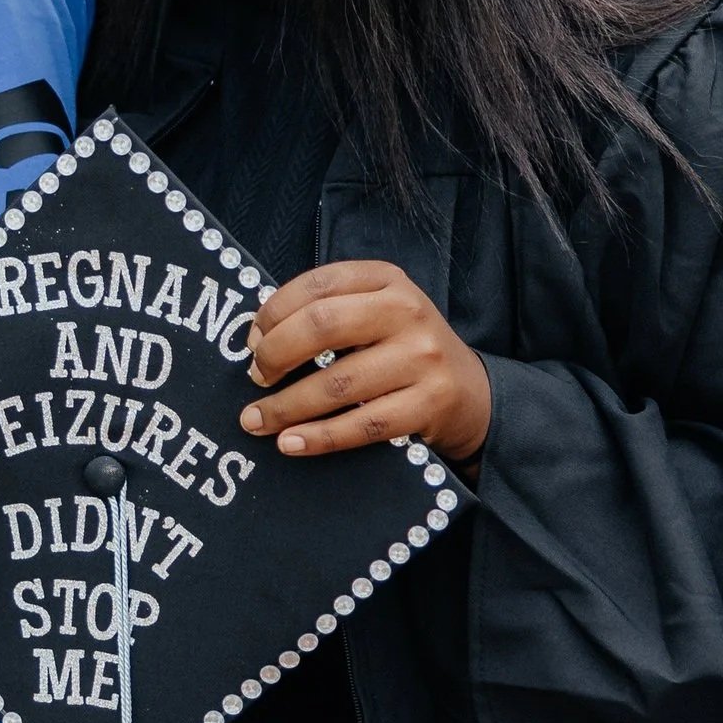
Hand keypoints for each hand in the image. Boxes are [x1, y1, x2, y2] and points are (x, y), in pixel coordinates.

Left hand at [241, 260, 491, 466]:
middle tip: (255, 377)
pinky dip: (318, 438)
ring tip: (255, 420)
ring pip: (337, 383)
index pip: (317, 284)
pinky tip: (290, 443)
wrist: (471, 392)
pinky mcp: (429, 404)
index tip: (251, 340)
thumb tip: (258, 337)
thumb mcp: (377, 311)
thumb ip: (329, 311)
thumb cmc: (404, 348)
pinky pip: (361, 425)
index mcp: (387, 279)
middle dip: (274, 354)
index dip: (273, 312)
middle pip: (322, 325)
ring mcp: (422, 358)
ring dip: (285, 407)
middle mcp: (407, 311)